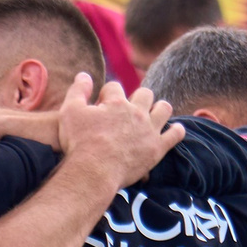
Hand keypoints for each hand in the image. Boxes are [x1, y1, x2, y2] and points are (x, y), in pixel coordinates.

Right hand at [55, 74, 176, 186]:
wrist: (94, 171)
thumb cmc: (79, 142)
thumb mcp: (70, 112)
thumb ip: (78, 91)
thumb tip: (84, 75)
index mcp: (116, 102)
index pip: (114, 87)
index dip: (107, 94)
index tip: (102, 103)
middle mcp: (137, 112)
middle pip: (144, 94)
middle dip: (137, 97)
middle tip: (130, 108)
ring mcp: (150, 130)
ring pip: (163, 109)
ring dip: (159, 108)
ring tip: (154, 113)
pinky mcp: (157, 148)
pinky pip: (175, 135)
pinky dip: (176, 130)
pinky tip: (176, 129)